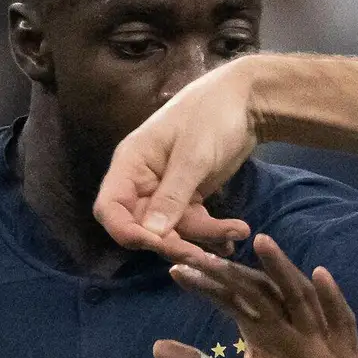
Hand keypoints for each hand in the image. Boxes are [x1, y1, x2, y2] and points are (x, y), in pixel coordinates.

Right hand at [101, 57, 259, 259]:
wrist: (247, 102)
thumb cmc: (212, 117)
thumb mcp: (193, 156)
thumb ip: (173, 195)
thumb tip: (151, 234)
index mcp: (131, 164)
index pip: (110, 208)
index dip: (127, 232)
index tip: (157, 244)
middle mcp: (142, 181)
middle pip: (143, 227)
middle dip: (173, 243)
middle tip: (205, 255)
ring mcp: (166, 191)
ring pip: (173, 230)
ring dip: (203, 238)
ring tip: (238, 231)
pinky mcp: (190, 197)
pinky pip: (194, 225)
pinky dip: (214, 232)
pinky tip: (237, 230)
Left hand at [154, 232, 357, 357]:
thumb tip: (158, 346)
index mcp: (260, 334)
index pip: (232, 301)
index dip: (208, 285)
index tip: (177, 270)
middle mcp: (287, 328)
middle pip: (262, 291)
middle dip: (235, 272)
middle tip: (205, 253)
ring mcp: (317, 337)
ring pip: (299, 296)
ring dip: (283, 269)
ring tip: (263, 243)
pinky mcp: (344, 353)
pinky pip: (340, 321)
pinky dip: (332, 299)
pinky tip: (319, 275)